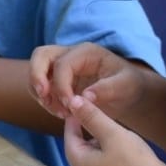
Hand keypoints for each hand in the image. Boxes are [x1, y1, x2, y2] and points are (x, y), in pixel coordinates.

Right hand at [29, 42, 151, 123]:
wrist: (129, 90)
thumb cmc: (129, 84)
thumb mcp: (126, 85)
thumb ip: (107, 89)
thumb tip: (85, 97)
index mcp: (86, 52)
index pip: (63, 64)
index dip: (61, 86)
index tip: (70, 106)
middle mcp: (70, 54)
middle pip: (41, 55)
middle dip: (36, 77)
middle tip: (44, 98)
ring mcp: (62, 66)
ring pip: (37, 70)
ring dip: (40, 92)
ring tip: (58, 111)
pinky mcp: (58, 79)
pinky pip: (41, 86)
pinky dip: (44, 99)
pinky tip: (61, 113)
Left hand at [63, 95, 165, 165]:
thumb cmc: (135, 161)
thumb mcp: (113, 134)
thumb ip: (92, 117)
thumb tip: (73, 102)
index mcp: (79, 165)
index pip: (69, 137)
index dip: (75, 121)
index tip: (82, 108)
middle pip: (80, 152)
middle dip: (87, 135)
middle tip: (100, 121)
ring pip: (92, 164)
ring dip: (98, 150)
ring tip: (113, 138)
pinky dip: (107, 164)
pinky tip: (122, 158)